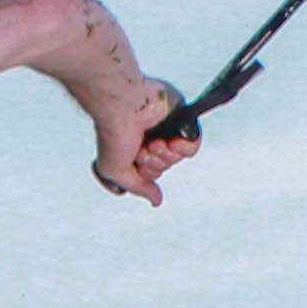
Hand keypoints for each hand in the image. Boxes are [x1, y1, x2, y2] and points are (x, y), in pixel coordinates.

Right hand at [90, 82, 197, 204]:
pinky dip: (184, 148)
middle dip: (156, 163)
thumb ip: (139, 187)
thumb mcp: (117, 172)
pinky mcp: (181, 115)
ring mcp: (167, 125)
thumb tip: (156, 200)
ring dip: (165, 155)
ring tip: (152, 143)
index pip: (155, 171)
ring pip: (178, 156)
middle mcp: (153, 135)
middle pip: (167, 164)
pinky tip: (171, 142)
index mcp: (138, 145)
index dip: (148, 171)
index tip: (137, 160)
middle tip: (143, 149)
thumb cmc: (113, 134)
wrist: (122, 106)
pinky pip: (194, 143)